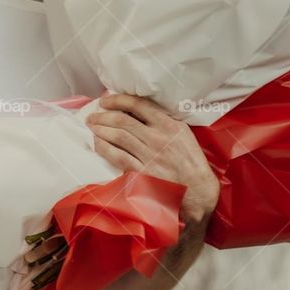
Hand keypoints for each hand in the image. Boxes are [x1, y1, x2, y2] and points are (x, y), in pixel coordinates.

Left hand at [86, 92, 219, 224]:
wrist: (197, 189)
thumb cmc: (190, 160)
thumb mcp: (183, 133)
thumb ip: (163, 120)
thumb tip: (136, 109)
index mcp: (169, 125)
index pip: (138, 105)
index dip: (118, 100)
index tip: (106, 100)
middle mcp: (158, 138)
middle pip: (123, 120)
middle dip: (103, 116)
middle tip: (92, 115)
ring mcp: (149, 156)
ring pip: (117, 137)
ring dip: (100, 130)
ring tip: (92, 127)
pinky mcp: (142, 172)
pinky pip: (117, 157)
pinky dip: (104, 148)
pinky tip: (97, 143)